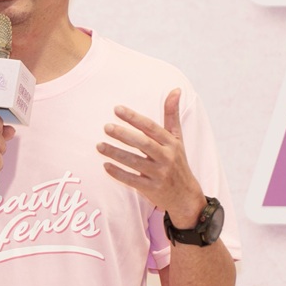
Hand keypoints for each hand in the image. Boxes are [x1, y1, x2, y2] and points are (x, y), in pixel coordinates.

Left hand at [97, 89, 205, 226]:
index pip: (151, 127)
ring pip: (134, 162)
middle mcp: (166, 158)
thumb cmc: (178, 162)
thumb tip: (176, 89)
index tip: (116, 109)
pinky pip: (132, 180)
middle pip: (143, 144)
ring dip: (116, 153)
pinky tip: (105, 166)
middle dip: (123, 135)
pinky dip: (118, 173)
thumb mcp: (177, 139)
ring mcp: (159, 174)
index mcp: (171, 143)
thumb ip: (172, 115)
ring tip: (99, 146)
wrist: (186, 196)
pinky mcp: (151, 189)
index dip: (134, 118)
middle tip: (106, 127)